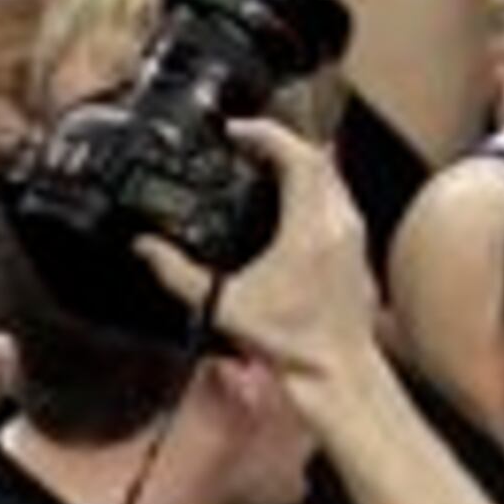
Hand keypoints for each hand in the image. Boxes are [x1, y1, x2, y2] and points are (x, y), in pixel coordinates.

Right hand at [140, 121, 383, 390]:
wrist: (334, 371)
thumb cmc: (291, 343)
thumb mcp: (224, 305)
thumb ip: (178, 275)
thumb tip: (146, 250)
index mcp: (309, 230)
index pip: (298, 156)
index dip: (265, 134)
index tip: (237, 132)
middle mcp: (338, 224)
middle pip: (317, 155)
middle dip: (279, 140)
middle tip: (244, 141)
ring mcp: (354, 234)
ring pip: (332, 174)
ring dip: (298, 160)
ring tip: (262, 162)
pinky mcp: (357, 247)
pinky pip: (338, 196)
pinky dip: (312, 184)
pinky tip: (287, 198)